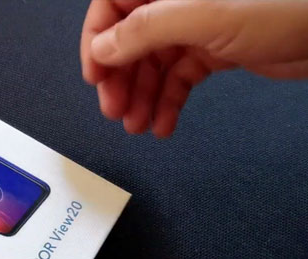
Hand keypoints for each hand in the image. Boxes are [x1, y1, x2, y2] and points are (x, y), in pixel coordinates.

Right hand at [80, 0, 307, 136]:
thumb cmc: (281, 6)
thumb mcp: (203, 14)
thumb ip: (145, 28)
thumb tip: (102, 48)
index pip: (113, 5)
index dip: (98, 41)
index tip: (95, 77)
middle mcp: (176, 0)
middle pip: (130, 39)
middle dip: (121, 78)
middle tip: (116, 112)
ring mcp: (197, 24)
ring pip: (153, 63)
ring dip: (142, 96)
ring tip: (137, 126)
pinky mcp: (216, 48)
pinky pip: (180, 76)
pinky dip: (169, 101)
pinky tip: (162, 125)